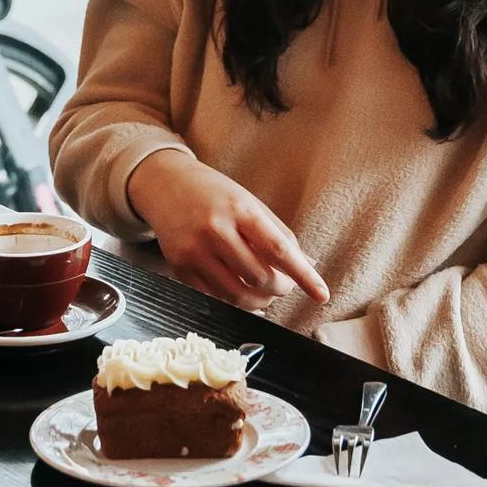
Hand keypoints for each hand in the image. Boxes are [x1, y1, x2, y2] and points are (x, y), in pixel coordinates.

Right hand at [127, 150, 328, 311]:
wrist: (164, 184)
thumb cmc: (214, 193)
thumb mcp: (250, 203)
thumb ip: (279, 235)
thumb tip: (309, 266)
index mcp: (238, 210)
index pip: (278, 250)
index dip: (303, 276)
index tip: (322, 294)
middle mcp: (214, 230)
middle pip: (259, 278)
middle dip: (280, 289)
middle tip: (285, 285)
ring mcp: (193, 250)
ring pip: (237, 294)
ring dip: (259, 301)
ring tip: (264, 292)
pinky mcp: (179, 266)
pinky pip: (214, 297)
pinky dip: (234, 302)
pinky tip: (243, 294)